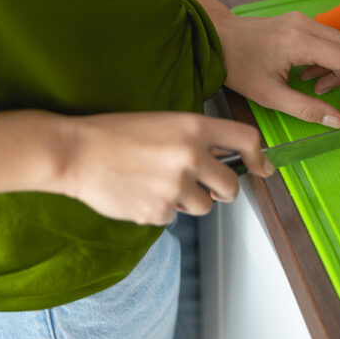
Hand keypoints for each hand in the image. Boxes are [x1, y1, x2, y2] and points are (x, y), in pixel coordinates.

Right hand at [58, 112, 272, 224]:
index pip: (247, 139)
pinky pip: (174, 217)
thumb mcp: (164, 121)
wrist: (77, 152)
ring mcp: (176, 186)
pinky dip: (161, 210)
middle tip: (208, 188)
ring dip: (188, 200)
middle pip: (231, 185)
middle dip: (223, 191)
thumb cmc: (117, 134)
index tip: (262, 167)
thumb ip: (197, 137)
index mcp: (194, 127)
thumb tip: (226, 154)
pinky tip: (140, 193)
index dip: (260, 156)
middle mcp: (191, 156)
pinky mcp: (159, 210)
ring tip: (158, 184)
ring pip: (204, 207)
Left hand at [213, 11, 339, 127]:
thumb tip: (336, 121)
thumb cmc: (238, 66)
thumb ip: (305, 109)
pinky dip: (330, 60)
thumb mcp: (269, 95)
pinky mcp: (301, 21)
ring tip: (319, 89)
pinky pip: (328, 40)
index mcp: (298, 41)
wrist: (218, 38)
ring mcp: (304, 20)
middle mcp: (305, 25)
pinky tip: (310, 75)